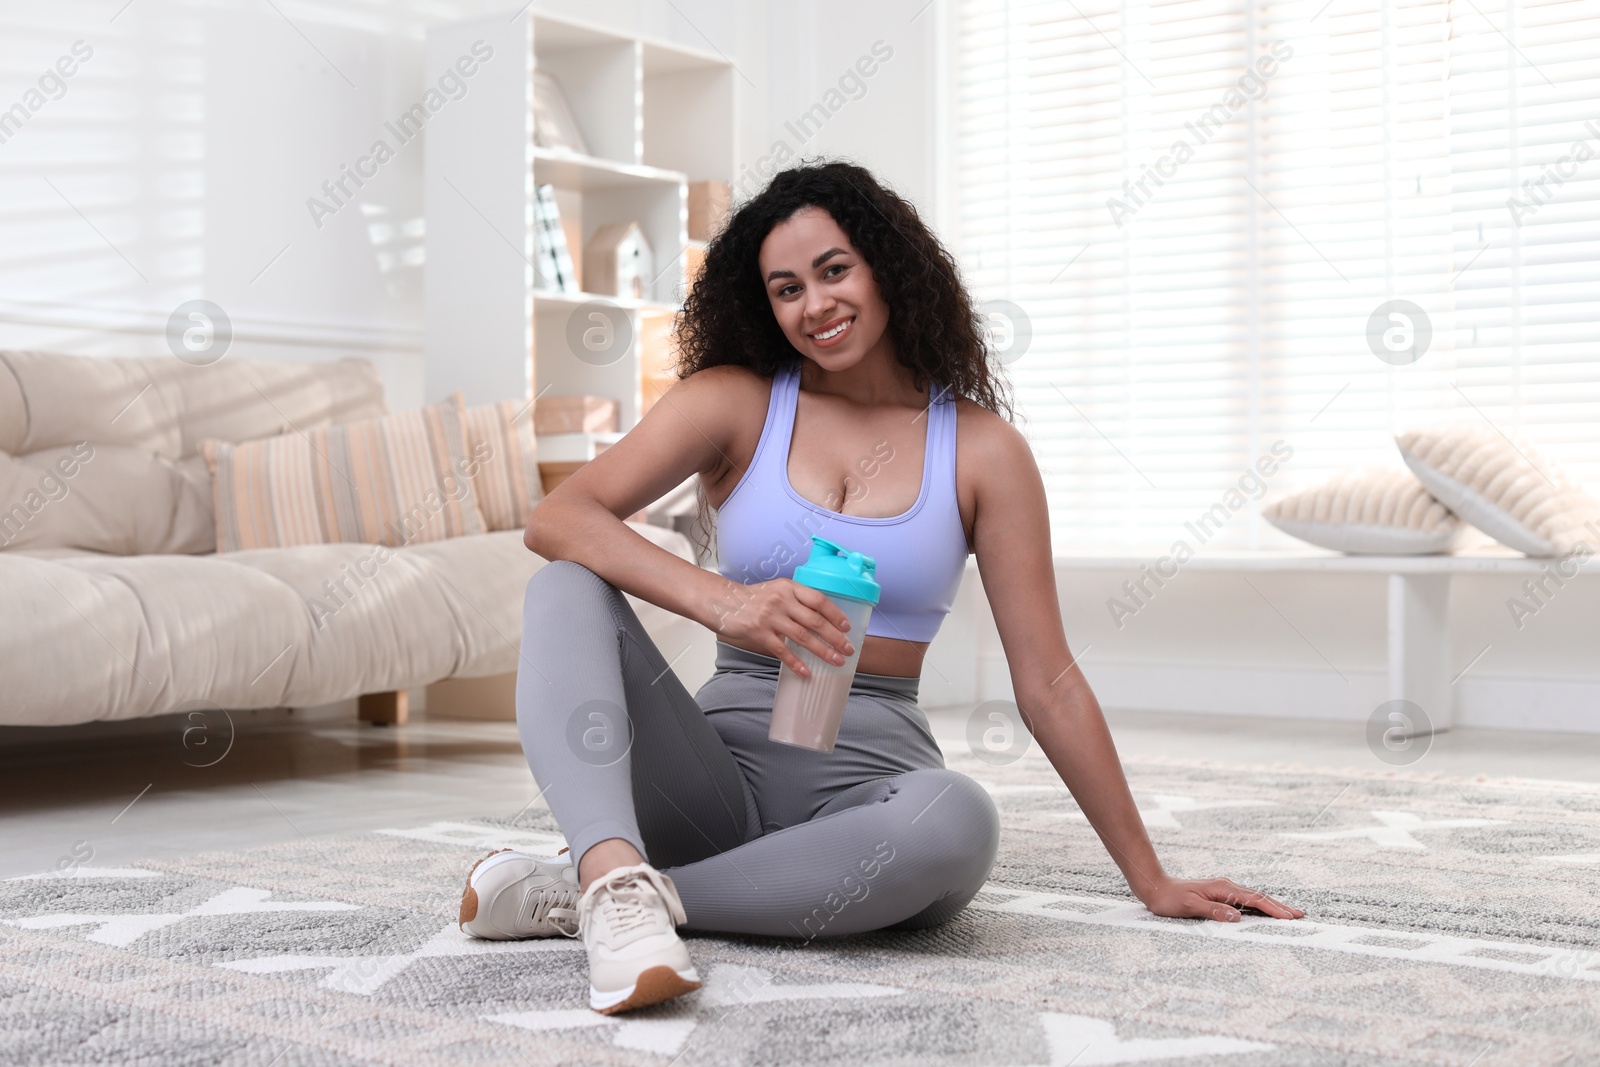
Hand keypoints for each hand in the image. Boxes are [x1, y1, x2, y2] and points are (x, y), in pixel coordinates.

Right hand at [709, 577, 853, 676]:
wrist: (723, 602)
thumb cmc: (753, 598)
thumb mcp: (777, 591)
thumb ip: (797, 600)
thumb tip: (823, 618)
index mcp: (789, 587)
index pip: (819, 600)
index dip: (836, 614)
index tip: (847, 627)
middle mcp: (782, 601)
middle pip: (815, 621)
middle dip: (835, 637)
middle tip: (848, 649)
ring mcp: (770, 617)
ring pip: (803, 637)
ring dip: (823, 651)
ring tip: (836, 661)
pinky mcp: (759, 633)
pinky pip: (783, 651)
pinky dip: (796, 663)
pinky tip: (807, 672)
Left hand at [1138, 876, 1304, 922]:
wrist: (1156, 887)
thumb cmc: (1170, 899)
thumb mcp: (1190, 907)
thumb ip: (1214, 912)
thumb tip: (1238, 917)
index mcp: (1223, 888)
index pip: (1254, 900)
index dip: (1273, 909)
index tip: (1290, 917)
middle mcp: (1226, 886)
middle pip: (1259, 897)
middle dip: (1279, 906)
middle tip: (1299, 915)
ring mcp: (1224, 889)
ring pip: (1253, 898)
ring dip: (1272, 906)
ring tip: (1289, 914)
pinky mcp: (1219, 894)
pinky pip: (1245, 900)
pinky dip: (1259, 906)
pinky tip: (1264, 912)